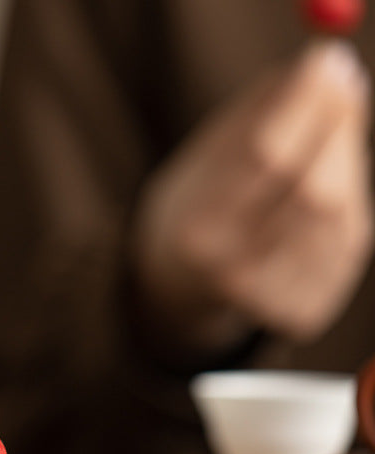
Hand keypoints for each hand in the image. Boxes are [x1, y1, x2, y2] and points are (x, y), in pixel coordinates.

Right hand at [133, 42, 372, 365]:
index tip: (326, 63)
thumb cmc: (195, 210)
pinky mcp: (303, 312)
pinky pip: (350, 243)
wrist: (180, 290)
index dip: (304, 105)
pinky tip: (322, 195)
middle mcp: (231, 274)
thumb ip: (255, 115)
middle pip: (313, 192)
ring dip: (345, 163)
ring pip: (341, 215)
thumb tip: (327, 71)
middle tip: (344, 86)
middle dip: (338, 127)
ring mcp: (271, 299)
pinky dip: (349, 203)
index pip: (264, 159)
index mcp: (194, 233)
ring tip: (321, 147)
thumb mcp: (202, 161)